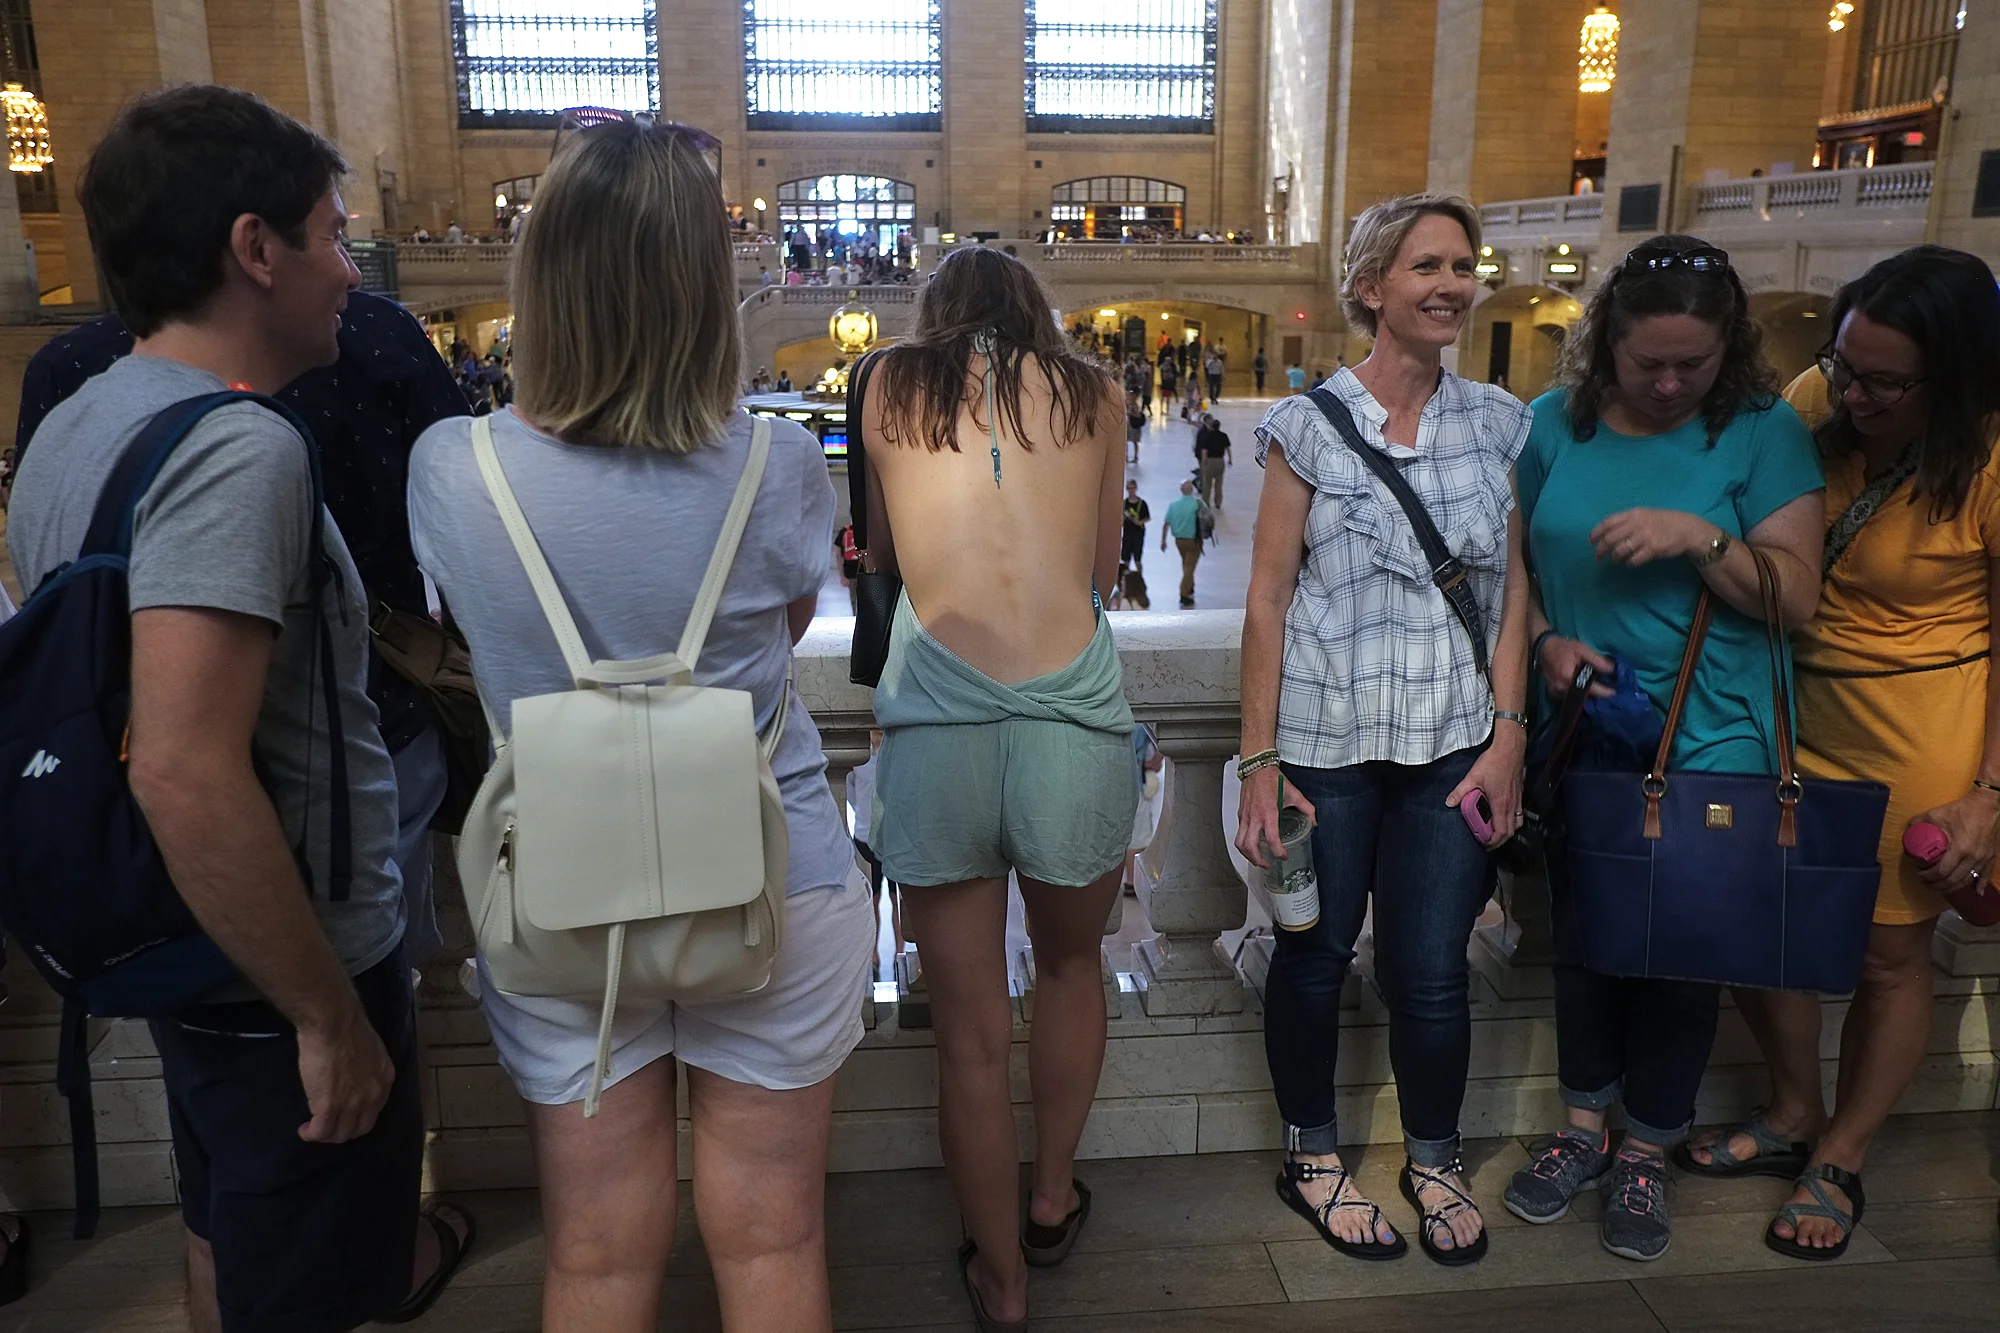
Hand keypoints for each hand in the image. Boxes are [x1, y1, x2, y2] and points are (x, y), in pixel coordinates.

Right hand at [296, 1002, 394, 1143]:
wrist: (333, 1022)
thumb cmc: (347, 1028)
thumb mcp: (371, 1051)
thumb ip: (367, 1069)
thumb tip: (354, 1077)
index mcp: (384, 1080)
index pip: (374, 1111)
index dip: (357, 1117)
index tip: (344, 1115)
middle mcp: (373, 1096)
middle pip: (359, 1128)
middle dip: (343, 1130)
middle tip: (328, 1125)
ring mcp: (352, 1104)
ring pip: (340, 1134)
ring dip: (326, 1135)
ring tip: (314, 1129)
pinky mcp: (329, 1106)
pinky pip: (320, 1132)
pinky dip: (311, 1134)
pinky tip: (304, 1130)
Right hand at [1235, 766, 1315, 869]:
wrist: (1256, 767)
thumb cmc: (1272, 779)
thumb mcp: (1294, 793)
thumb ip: (1307, 809)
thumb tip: (1314, 822)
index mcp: (1269, 812)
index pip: (1272, 839)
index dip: (1278, 852)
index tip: (1283, 856)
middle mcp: (1254, 817)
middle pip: (1249, 846)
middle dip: (1258, 860)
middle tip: (1267, 865)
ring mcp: (1245, 816)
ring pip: (1240, 842)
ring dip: (1247, 855)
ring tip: (1257, 859)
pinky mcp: (1240, 815)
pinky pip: (1239, 833)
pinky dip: (1244, 844)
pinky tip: (1253, 845)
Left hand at [1449, 725, 1526, 847]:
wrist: (1510, 748)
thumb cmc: (1494, 761)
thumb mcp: (1473, 777)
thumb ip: (1460, 791)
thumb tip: (1449, 802)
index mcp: (1500, 804)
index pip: (1500, 832)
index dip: (1493, 842)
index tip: (1483, 844)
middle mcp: (1511, 805)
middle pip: (1510, 832)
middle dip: (1499, 841)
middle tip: (1488, 842)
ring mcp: (1517, 800)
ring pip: (1517, 824)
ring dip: (1507, 831)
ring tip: (1495, 831)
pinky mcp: (1519, 794)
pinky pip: (1519, 814)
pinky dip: (1512, 820)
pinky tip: (1502, 816)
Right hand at [1537, 634, 1616, 699]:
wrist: (1543, 648)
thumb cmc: (1563, 647)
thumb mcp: (1582, 648)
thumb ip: (1597, 660)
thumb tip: (1613, 670)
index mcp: (1568, 677)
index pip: (1591, 690)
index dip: (1605, 692)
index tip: (1617, 693)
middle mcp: (1561, 689)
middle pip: (1585, 697)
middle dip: (1599, 696)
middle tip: (1611, 692)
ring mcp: (1556, 694)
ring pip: (1578, 700)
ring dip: (1590, 696)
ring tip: (1602, 692)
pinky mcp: (1555, 695)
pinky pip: (1571, 698)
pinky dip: (1580, 695)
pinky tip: (1588, 690)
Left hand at [1590, 508, 1715, 566]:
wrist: (1686, 528)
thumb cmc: (1662, 522)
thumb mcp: (1644, 515)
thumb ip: (1626, 521)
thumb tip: (1606, 532)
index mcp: (1633, 514)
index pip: (1607, 522)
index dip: (1596, 533)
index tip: (1590, 541)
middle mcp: (1637, 524)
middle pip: (1610, 538)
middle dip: (1601, 549)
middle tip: (1598, 557)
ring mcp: (1645, 536)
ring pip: (1620, 550)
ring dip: (1615, 558)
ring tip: (1616, 560)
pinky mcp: (1653, 549)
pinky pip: (1634, 559)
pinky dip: (1629, 563)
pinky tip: (1630, 563)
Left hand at [1912, 789, 1999, 889]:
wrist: (1986, 804)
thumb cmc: (1960, 809)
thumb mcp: (1935, 814)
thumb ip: (1918, 823)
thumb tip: (1907, 833)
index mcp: (1959, 849)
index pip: (1942, 872)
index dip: (1929, 877)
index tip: (1920, 875)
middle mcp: (1973, 857)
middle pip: (1953, 880)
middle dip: (1938, 885)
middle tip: (1926, 883)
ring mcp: (1983, 858)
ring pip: (1968, 880)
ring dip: (1953, 887)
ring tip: (1941, 887)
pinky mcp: (1991, 856)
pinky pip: (1986, 875)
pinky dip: (1981, 884)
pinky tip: (1977, 892)